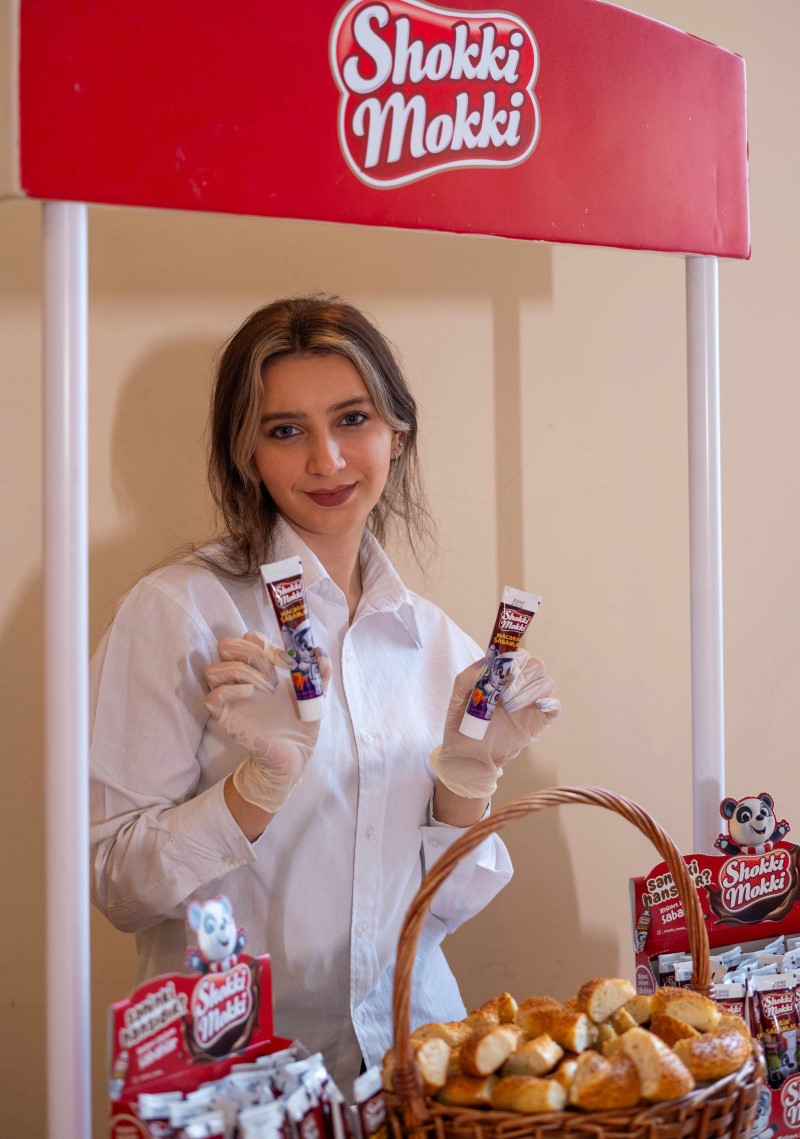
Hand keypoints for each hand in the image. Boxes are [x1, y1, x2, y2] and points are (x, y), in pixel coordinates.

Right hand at [204, 631, 329, 813]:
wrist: (296, 754)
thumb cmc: (302, 724)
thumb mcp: (316, 694)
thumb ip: (321, 671)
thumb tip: (319, 650)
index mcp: (262, 670)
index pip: (247, 639)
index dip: (265, 642)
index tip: (287, 661)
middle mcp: (243, 680)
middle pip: (226, 647)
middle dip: (249, 651)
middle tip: (272, 671)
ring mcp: (232, 699)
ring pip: (213, 670)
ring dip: (241, 671)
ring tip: (266, 687)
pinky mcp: (226, 718)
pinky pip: (211, 697)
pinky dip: (229, 690)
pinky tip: (250, 694)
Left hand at [430, 653, 559, 798]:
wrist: (467, 757)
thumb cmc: (461, 726)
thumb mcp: (457, 699)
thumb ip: (467, 678)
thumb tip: (486, 660)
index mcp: (501, 678)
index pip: (518, 655)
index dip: (514, 656)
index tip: (503, 667)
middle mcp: (519, 688)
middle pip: (536, 665)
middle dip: (523, 673)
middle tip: (505, 689)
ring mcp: (530, 705)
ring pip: (547, 683)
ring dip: (531, 689)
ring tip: (510, 705)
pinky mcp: (537, 723)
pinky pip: (555, 708)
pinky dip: (551, 703)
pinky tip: (537, 706)